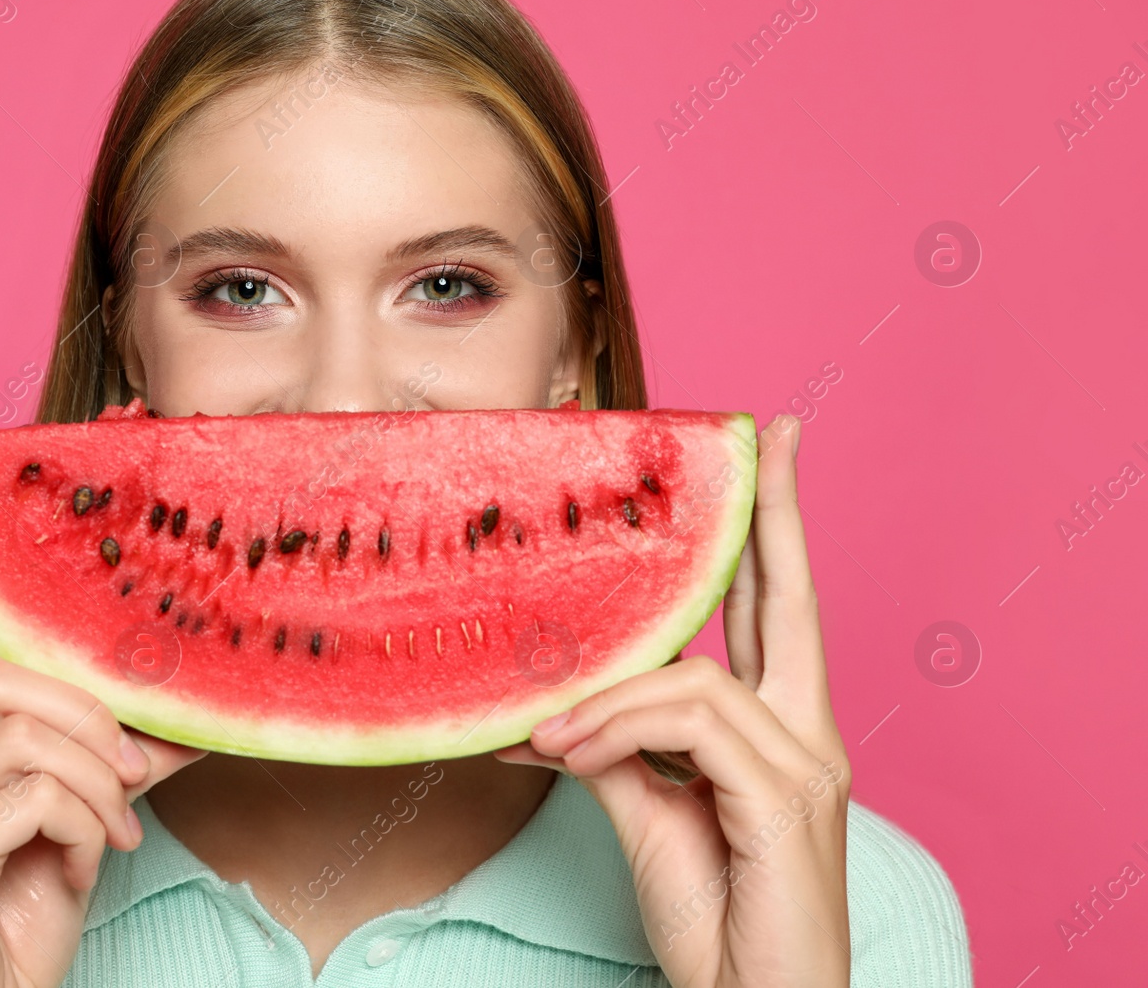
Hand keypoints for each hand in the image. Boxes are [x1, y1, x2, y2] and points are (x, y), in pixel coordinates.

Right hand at [0, 500, 208, 987]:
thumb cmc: (16, 922)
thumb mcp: (73, 820)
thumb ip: (111, 756)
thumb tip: (194, 708)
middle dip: (88, 711)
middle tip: (133, 767)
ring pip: (21, 722)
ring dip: (97, 771)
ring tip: (115, 823)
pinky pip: (31, 785)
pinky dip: (85, 818)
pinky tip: (91, 857)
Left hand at [495, 414, 851, 986]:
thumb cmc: (714, 918)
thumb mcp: (647, 813)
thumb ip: (616, 747)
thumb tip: (554, 707)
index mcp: (779, 729)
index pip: (776, 610)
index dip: (773, 532)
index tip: (773, 452)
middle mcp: (806, 731)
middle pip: (787, 598)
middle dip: (773, 512)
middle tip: (771, 432)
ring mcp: (806, 760)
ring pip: (692, 676)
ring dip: (606, 698)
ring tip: (542, 737)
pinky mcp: (786, 793)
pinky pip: (686, 722)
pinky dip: (617, 730)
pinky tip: (567, 754)